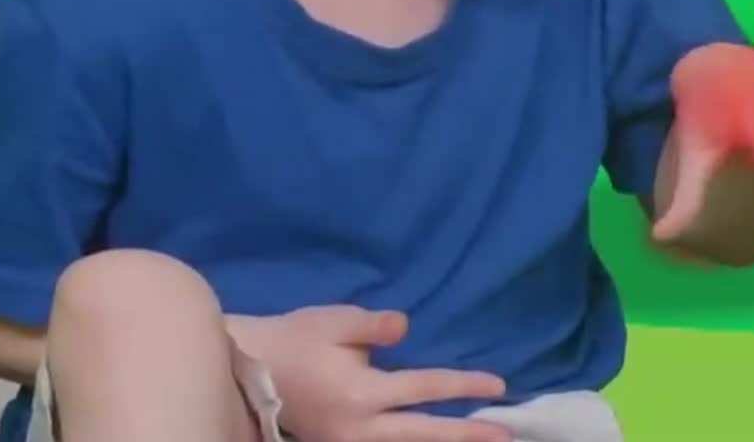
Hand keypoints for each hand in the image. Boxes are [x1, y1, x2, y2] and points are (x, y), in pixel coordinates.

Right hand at [231, 306, 510, 441]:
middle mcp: (360, 427)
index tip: (497, 385)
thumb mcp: (333, 323)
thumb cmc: (294, 341)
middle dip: (466, 434)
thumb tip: (405, 327)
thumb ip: (372, 327)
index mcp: (362, 394)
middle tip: (505, 436)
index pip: (424, 388)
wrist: (248, 372)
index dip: (463, 386)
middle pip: (424, 434)